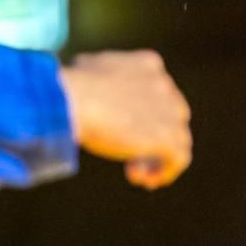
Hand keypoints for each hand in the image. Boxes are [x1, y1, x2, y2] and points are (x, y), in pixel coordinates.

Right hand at [58, 50, 191, 188]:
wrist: (71, 100)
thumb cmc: (66, 87)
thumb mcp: (85, 71)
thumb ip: (100, 79)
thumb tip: (86, 81)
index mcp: (149, 65)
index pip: (157, 92)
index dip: (144, 114)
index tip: (123, 130)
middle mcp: (164, 85)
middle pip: (170, 116)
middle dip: (151, 136)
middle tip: (130, 154)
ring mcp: (169, 111)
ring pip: (177, 138)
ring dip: (156, 157)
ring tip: (135, 173)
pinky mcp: (167, 136)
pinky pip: (179, 158)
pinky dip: (165, 171)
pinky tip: (146, 181)